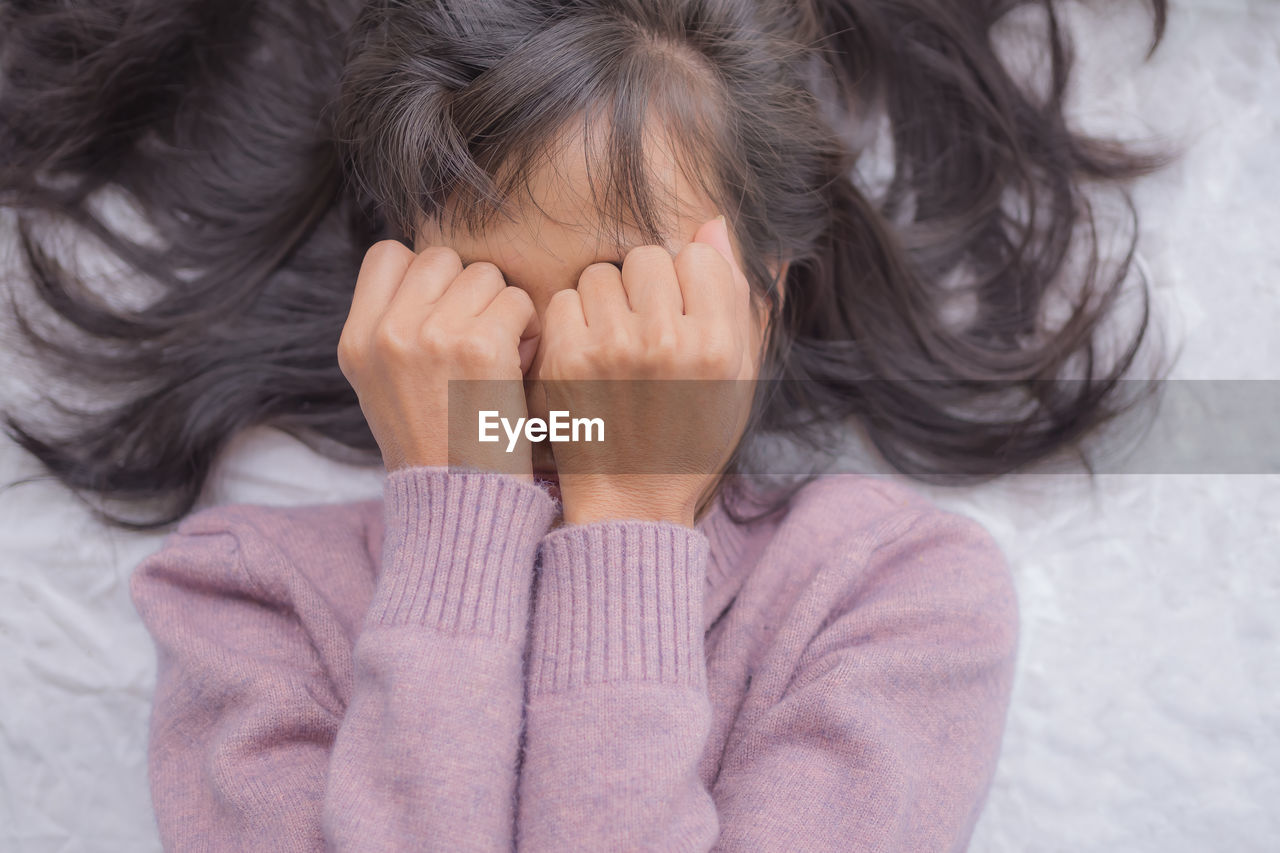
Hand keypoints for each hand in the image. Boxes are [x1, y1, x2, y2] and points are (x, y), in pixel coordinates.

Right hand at [337, 241, 540, 479]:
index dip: (424, 275)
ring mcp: (433, 336)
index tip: (444, 311)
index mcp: (357, 341)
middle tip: (479, 337)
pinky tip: (520, 365)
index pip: (387, 256)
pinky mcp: (481, 347)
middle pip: (441, 259)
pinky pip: (518, 301)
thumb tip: (430, 278)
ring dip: (502, 308)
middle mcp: (388, 333)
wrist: (460, 504)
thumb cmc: (435, 449)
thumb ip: (393, 332)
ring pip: (484, 275)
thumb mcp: (383, 388)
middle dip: (468, 291)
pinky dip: (529, 330)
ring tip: (501, 356)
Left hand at [536, 215, 759, 526]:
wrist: (634, 502)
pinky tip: (585, 357)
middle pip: (649, 257)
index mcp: (717, 345)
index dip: (686, 282)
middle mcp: (668, 343)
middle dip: (645, 287)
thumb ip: (734, 298)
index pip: (697, 257)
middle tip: (644, 332)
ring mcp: (612, 350)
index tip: (680, 318)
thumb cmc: (692, 436)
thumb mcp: (737, 375)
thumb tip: (712, 222)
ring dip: (606, 301)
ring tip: (615, 346)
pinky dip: (572, 322)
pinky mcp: (565, 361)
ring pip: (603, 274)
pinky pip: (565, 300)